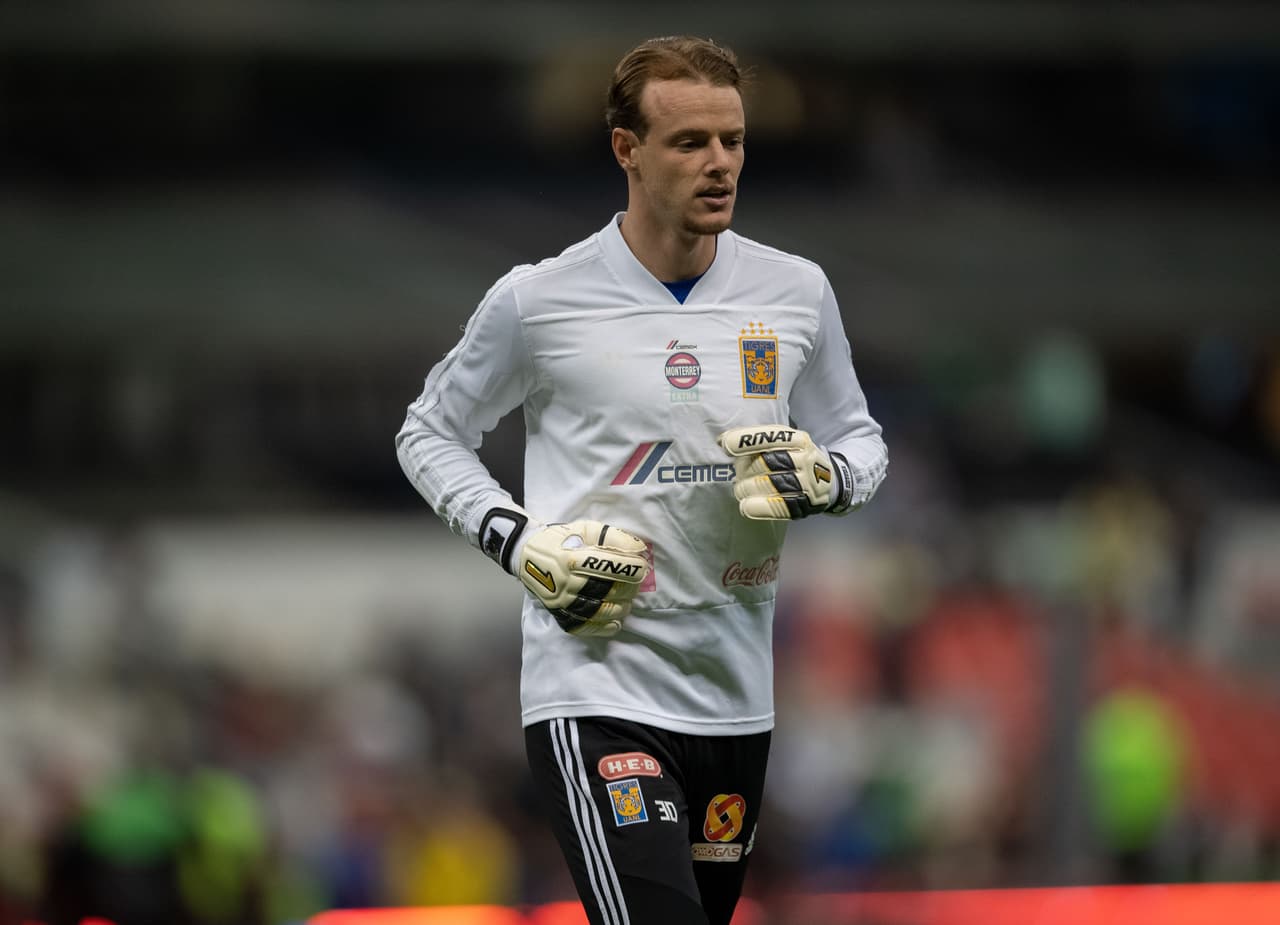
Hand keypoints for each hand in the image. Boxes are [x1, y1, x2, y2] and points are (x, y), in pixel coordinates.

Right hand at [495, 517, 647, 636]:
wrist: (525, 553)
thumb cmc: (560, 539)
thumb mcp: (585, 528)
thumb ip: (613, 537)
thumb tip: (639, 549)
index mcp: (573, 557)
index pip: (610, 566)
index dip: (632, 568)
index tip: (642, 567)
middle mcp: (566, 581)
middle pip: (606, 590)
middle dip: (628, 589)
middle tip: (636, 584)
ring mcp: (561, 600)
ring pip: (597, 611)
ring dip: (619, 609)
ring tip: (627, 602)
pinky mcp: (557, 612)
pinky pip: (581, 626)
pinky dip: (601, 628)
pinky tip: (615, 624)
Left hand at [718, 425, 852, 519]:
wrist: (830, 481)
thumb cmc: (794, 459)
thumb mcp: (784, 443)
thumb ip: (756, 440)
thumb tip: (721, 440)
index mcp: (799, 440)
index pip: (770, 436)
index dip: (744, 440)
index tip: (724, 445)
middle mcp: (805, 459)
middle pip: (766, 462)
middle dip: (744, 469)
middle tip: (737, 475)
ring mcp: (808, 483)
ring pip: (769, 484)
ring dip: (747, 488)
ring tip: (739, 490)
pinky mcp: (805, 505)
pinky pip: (778, 507)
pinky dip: (758, 506)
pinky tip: (746, 506)